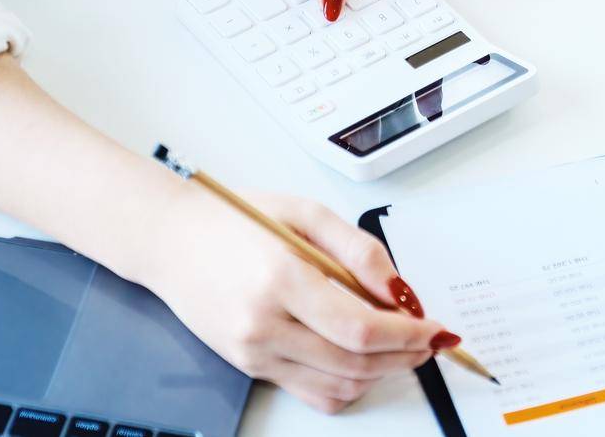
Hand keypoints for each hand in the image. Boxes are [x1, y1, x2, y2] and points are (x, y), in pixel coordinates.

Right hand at [145, 187, 451, 413]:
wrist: (169, 241)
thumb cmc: (234, 218)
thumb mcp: (305, 212)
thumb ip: (360, 252)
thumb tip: (399, 291)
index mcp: (280, 278)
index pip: (360, 328)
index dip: (407, 334)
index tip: (434, 326)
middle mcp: (263, 325)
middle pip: (354, 364)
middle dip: (405, 356)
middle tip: (430, 339)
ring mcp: (253, 353)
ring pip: (337, 385)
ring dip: (382, 373)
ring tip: (403, 348)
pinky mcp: (249, 367)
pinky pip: (311, 392)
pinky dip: (347, 385)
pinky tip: (364, 362)